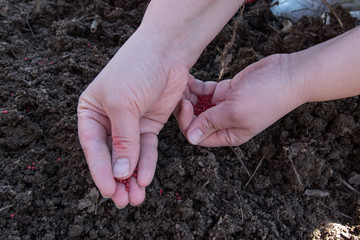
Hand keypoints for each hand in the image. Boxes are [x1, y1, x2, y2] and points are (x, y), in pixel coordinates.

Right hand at [77, 32, 187, 207]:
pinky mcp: (149, 125)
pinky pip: (146, 149)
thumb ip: (122, 140)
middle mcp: (109, 120)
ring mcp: (130, 123)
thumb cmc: (136, 70)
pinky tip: (146, 178)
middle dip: (117, 179)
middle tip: (123, 201)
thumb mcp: (123, 104)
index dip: (100, 171)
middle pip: (111, 155)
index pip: (93, 147)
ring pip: (129, 156)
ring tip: (136, 197)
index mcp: (91, 111)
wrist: (166, 52)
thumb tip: (120, 172)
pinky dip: (146, 163)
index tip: (108, 191)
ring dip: (133, 177)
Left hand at [175, 54, 304, 146]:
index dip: (187, 123)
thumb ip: (211, 123)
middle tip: (178, 92)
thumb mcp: (235, 112)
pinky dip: (196, 88)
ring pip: (198, 105)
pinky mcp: (226, 91)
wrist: (288, 74)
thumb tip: (191, 138)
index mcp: (229, 134)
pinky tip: (189, 79)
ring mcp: (225, 106)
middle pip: (196, 121)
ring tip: (181, 83)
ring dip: (189, 97)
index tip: (185, 104)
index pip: (198, 135)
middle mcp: (225, 123)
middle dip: (185, 109)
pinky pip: (205, 92)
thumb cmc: (267, 96)